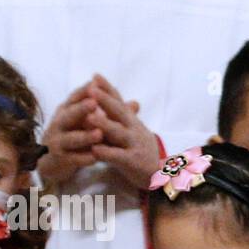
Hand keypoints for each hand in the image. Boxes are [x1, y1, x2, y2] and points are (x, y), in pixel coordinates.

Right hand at [39, 82, 102, 183]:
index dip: (83, 91)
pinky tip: (95, 158)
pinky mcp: (60, 159)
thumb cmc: (74, 135)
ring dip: (84, 136)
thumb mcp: (89, 122)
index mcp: (66, 111)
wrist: (53, 162)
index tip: (95, 83)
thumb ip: (110, 113)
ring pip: (70, 138)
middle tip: (94, 103)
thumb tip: (136, 103)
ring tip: (99, 133)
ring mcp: (57, 142)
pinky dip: (83, 158)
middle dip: (81, 109)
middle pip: (68, 115)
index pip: (73, 98)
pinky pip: (72, 158)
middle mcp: (59, 125)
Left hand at [86, 74, 159, 188]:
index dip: (107, 88)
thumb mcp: (129, 128)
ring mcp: (134, 144)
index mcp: (130, 119)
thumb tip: (103, 92)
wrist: (160, 173)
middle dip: (105, 100)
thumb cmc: (137, 147)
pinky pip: (118, 156)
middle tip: (91, 89)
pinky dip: (106, 152)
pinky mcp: (133, 161)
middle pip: (118, 111)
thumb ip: (116, 114)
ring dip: (104, 124)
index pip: (118, 100)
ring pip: (118, 132)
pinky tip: (94, 149)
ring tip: (89, 116)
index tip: (94, 76)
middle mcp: (133, 128)